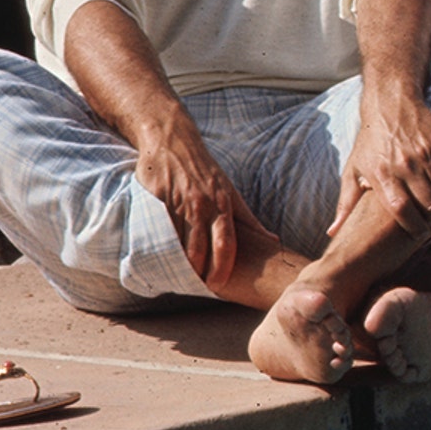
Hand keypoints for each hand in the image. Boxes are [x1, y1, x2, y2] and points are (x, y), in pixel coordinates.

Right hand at [131, 116, 273, 288]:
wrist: (174, 142)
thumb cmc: (206, 172)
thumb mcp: (232, 192)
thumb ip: (249, 220)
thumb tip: (272, 241)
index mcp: (223, 204)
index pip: (226, 243)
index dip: (222, 266)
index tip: (219, 285)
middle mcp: (202, 205)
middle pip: (200, 247)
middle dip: (199, 270)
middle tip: (197, 287)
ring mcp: (179, 203)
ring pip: (178, 242)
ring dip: (179, 263)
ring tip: (179, 279)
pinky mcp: (158, 200)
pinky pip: (159, 231)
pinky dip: (160, 248)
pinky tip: (160, 261)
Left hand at [332, 90, 430, 239]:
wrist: (390, 104)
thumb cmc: (369, 141)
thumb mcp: (352, 170)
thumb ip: (346, 203)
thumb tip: (333, 231)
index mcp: (381, 175)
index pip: (402, 210)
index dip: (414, 228)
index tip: (418, 236)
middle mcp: (404, 165)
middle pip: (429, 205)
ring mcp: (425, 155)